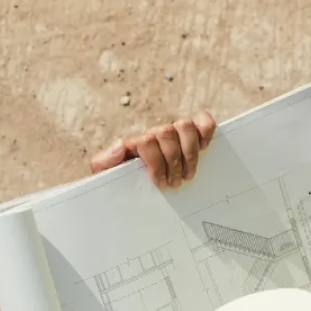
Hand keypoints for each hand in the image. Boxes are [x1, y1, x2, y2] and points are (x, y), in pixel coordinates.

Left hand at [91, 110, 218, 187]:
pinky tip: (203, 149)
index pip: (146, 140)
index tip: (161, 184)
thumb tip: (120, 145)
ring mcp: (174, 132)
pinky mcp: (193, 133)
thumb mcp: (108, 176)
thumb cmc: (126, 182)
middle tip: (176, 183)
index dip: (156, 162)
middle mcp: (155, 134)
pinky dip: (206, 131)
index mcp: (135, 142)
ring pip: (185, 125)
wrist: (134, 188)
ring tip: (189, 174)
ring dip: (190, 152)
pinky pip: (202, 121)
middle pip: (166, 132)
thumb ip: (104, 162)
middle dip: (174, 160)